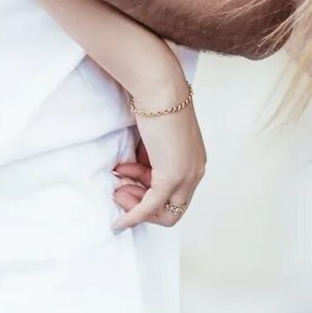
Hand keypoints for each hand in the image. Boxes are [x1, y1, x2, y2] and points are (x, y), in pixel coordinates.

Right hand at [113, 97, 203, 230]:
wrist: (160, 89)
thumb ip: (150, 158)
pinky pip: (151, 207)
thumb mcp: (154, 139)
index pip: (175, 195)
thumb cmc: (156, 105)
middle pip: (172, 209)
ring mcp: (186, 176)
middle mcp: (195, 172)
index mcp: (194, 162)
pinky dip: (135, 217)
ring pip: (164, 212)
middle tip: (119, 190)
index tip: (126, 177)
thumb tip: (132, 172)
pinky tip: (119, 223)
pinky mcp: (172, 177)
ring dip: (135, 207)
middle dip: (142, 205)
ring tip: (116, 189)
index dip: (149, 193)